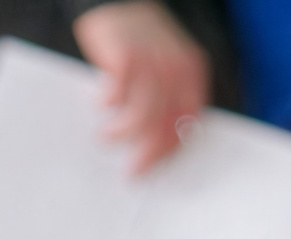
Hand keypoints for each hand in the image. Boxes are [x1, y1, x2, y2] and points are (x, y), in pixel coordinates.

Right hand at [73, 1, 208, 174]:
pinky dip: (106, 105)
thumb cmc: (137, 41)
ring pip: (142, 117)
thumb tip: (156, 143)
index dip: (172, 147)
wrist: (116, 0)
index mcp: (191, 71)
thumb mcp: (162, 65)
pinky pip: (117, 96)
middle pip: (166, 124)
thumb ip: (167, 97)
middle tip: (132, 170)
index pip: (188, 120)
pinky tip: (99, 105)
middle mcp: (176, 67)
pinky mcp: (125, 56)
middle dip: (149, 153)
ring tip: (106, 137)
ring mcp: (151, 61)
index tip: (157, 164)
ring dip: (121, 134)